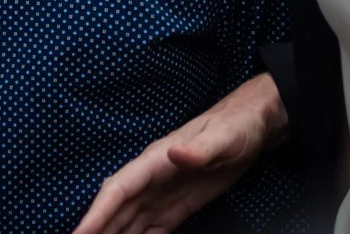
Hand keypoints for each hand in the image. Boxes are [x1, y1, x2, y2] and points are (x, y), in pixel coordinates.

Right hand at [72, 74, 286, 233]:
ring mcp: (162, 194)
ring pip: (128, 222)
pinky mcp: (176, 208)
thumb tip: (174, 153)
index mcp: (155, 161)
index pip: (117, 190)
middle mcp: (151, 179)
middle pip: (116, 211)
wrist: (253, 126)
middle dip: (97, 231)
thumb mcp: (223, 137)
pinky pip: (150, 230)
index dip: (96, 213)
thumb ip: (200, 149)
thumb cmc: (237, 127)